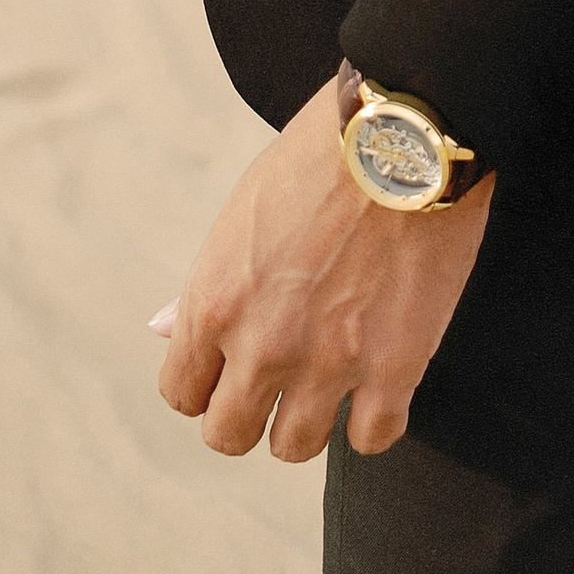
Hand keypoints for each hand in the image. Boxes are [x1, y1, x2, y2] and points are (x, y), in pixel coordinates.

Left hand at [154, 77, 493, 462]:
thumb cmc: (323, 152)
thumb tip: (166, 330)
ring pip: (295, 447)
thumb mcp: (244, 209)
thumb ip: (207, 281)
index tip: (231, 368)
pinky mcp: (394, 368)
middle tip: (280, 379)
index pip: (182, 392)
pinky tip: (382, 385)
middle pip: (228, 435)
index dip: (207, 383)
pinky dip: (376, 419)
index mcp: (215, 302)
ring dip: (311, 419)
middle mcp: (262, 344)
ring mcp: (328, 363)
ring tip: (333, 378)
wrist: (408, 126)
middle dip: (250, 412)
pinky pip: (372, 439)